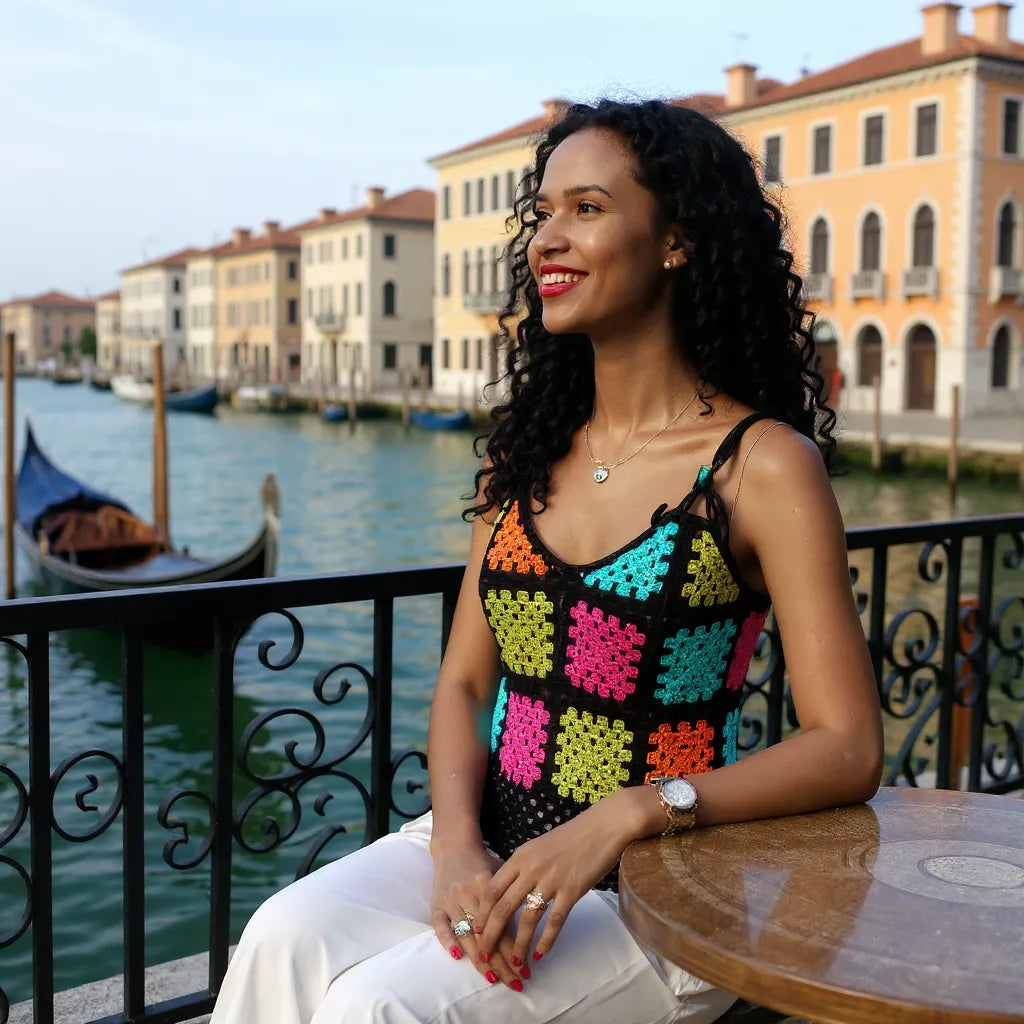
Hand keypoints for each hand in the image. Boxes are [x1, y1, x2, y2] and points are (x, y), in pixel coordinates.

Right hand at [430, 843, 528, 991]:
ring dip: (480, 960)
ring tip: (493, 978)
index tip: (526, 970)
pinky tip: (457, 957)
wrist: (455, 845)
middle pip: (486, 935)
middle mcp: (468, 893)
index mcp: (488, 884)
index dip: (515, 949)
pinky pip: (440, 926)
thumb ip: (510, 899)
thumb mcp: (501, 874)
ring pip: (466, 934)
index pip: (503, 925)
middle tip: (515, 983)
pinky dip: (447, 941)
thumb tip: (525, 933)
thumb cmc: (483, 862)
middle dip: (501, 962)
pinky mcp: (436, 904)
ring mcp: (451, 900)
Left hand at [472, 789, 643, 964]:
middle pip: (503, 907)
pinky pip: (554, 920)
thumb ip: (524, 866)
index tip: (476, 931)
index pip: (492, 889)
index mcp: (520, 856)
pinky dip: (546, 940)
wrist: (603, 826)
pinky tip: (540, 954)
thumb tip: (511, 889)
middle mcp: (531, 868)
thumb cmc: (572, 836)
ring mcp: (552, 880)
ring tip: (514, 963)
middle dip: (492, 934)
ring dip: (518, 944)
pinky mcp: (572, 890)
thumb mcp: (539, 846)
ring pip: (528, 919)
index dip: (482, 912)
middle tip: (486, 954)